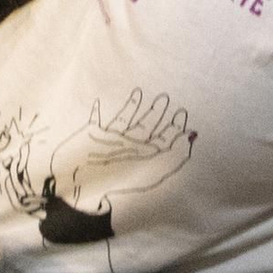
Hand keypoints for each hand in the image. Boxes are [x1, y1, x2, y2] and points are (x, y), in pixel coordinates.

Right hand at [49, 88, 194, 212]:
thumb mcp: (154, 167)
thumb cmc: (117, 175)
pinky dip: (97, 111)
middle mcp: (128, 148)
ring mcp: (109, 141)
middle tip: (165, 98)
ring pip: (124, 121)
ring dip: (131, 107)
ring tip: (139, 92)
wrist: (80, 180)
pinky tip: (100, 101)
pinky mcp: (91, 134)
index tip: (181, 112)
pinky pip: (96, 119)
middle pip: (145, 129)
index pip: (162, 142)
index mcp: (144, 158)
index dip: (174, 129)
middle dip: (156, 114)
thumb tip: (191, 137)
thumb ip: (176, 154)